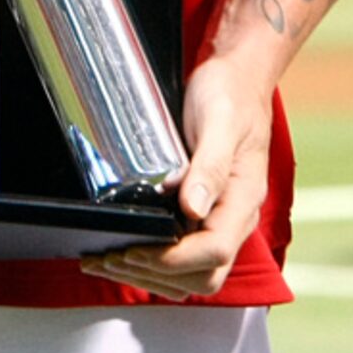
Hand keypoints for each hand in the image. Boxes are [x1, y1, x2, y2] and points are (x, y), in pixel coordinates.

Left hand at [80, 53, 272, 300]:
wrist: (240, 76)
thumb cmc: (232, 93)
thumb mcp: (220, 120)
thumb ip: (210, 165)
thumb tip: (193, 209)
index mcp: (244, 197)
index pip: (215, 252)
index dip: (172, 260)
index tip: (135, 249)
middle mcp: (236, 216)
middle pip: (203, 276)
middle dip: (155, 274)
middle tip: (112, 257)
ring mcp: (221, 217)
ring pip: (192, 276)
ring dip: (149, 275)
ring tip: (108, 260)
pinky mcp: (204, 214)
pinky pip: (183, 256)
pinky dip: (152, 263)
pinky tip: (126, 250)